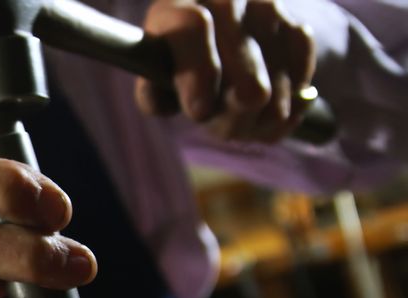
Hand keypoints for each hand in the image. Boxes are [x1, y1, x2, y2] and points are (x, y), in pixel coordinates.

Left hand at [136, 0, 315, 141]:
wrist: (214, 32)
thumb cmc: (175, 60)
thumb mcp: (154, 73)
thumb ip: (152, 93)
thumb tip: (171, 104)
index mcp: (180, 4)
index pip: (194, 28)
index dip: (198, 74)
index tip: (199, 113)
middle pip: (246, 71)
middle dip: (234, 115)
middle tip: (223, 129)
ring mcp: (268, 10)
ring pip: (277, 84)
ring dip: (260, 119)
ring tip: (242, 123)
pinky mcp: (297, 27)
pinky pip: (301, 79)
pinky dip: (289, 108)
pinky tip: (270, 114)